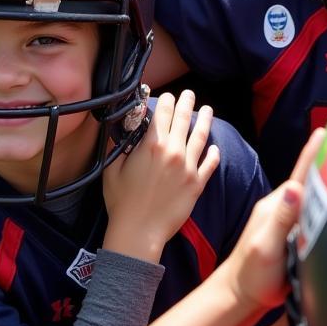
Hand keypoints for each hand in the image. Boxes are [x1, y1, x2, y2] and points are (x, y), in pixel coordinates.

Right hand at [102, 91, 220, 261]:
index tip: (168, 96)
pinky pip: (210, 164)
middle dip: (186, 103)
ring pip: (200, 137)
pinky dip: (214, 154)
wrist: (138, 231)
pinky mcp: (197, 183)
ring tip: (208, 110)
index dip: (166, 101)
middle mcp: (173, 151)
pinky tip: (215, 148)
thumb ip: (118, 146)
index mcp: (152, 146)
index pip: (163, 113)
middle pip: (183, 119)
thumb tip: (120, 129)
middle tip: (189, 93)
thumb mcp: (111, 170)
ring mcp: (188, 167)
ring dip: (205, 120)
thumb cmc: (121, 202)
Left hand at [223, 128, 324, 311]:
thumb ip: (281, 217)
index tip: (325, 133)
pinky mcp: (293, 231)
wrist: (242, 295)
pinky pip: (312, 211)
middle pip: (310, 180)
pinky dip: (324, 201)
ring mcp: (288, 219)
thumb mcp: (266, 245)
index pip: (300, 174)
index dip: (314, 153)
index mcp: (277, 205)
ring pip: (313, 195)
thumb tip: (295, 189)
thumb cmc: (253, 275)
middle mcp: (284, 207)